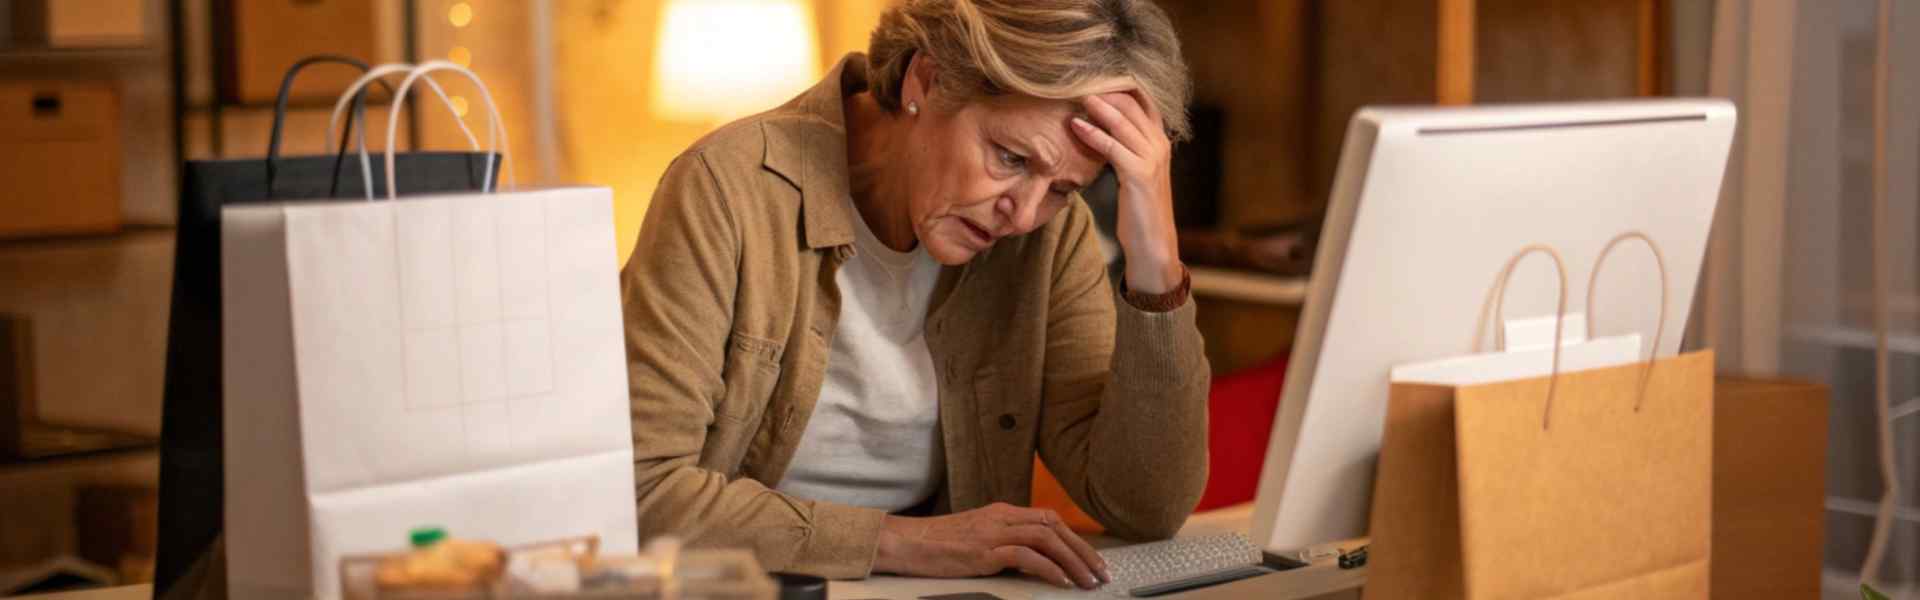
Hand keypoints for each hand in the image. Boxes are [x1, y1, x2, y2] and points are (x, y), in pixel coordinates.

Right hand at [873, 502, 1110, 589]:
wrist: (902, 542)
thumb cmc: (934, 545)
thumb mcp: (975, 539)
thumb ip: (1003, 544)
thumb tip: (1033, 564)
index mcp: (1001, 512)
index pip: (1049, 519)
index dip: (1075, 539)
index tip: (1092, 560)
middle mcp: (1001, 517)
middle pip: (1055, 526)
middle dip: (1083, 551)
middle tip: (1101, 573)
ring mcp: (992, 532)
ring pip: (1047, 538)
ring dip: (1073, 561)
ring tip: (1087, 581)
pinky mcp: (983, 551)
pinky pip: (1025, 556)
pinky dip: (1048, 568)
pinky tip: (1060, 581)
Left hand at [1070, 91, 1182, 293]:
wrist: (1152, 243)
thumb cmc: (1138, 209)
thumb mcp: (1134, 172)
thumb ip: (1124, 149)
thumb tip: (1098, 129)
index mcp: (1160, 141)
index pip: (1143, 101)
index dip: (1121, 86)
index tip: (1094, 77)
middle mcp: (1160, 145)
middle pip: (1132, 104)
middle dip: (1106, 90)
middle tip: (1079, 81)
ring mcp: (1152, 158)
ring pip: (1123, 121)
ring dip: (1097, 106)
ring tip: (1075, 94)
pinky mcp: (1139, 174)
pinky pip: (1113, 147)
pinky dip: (1093, 134)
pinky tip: (1075, 126)